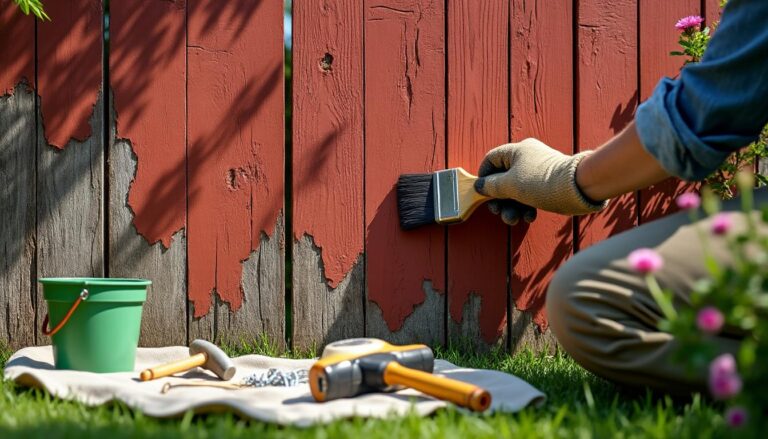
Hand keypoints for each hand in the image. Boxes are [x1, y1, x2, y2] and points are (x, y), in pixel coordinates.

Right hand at [475, 138, 607, 220]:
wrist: (578, 188)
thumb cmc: (542, 182)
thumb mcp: (511, 184)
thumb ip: (492, 186)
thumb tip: (479, 186)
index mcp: (516, 151)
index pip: (491, 159)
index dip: (484, 177)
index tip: (483, 193)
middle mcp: (527, 158)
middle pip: (503, 178)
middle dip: (499, 199)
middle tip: (498, 212)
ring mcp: (538, 172)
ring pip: (516, 190)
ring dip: (512, 207)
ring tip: (513, 220)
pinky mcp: (547, 185)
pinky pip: (530, 195)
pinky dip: (526, 207)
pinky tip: (529, 217)